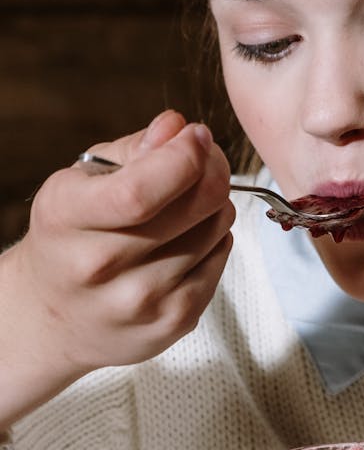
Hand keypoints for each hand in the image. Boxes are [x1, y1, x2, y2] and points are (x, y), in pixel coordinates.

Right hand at [0, 110, 234, 425]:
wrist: (54, 316)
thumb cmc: (72, 237)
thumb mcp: (83, 180)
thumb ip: (134, 149)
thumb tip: (178, 128)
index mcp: (67, 218)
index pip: (141, 191)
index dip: (185, 155)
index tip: (196, 136)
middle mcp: (99, 266)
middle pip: (198, 204)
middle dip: (212, 168)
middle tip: (203, 159)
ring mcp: (140, 300)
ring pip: (218, 227)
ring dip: (213, 205)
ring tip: (186, 205)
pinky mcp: (174, 321)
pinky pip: (222, 257)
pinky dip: (214, 238)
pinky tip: (185, 239)